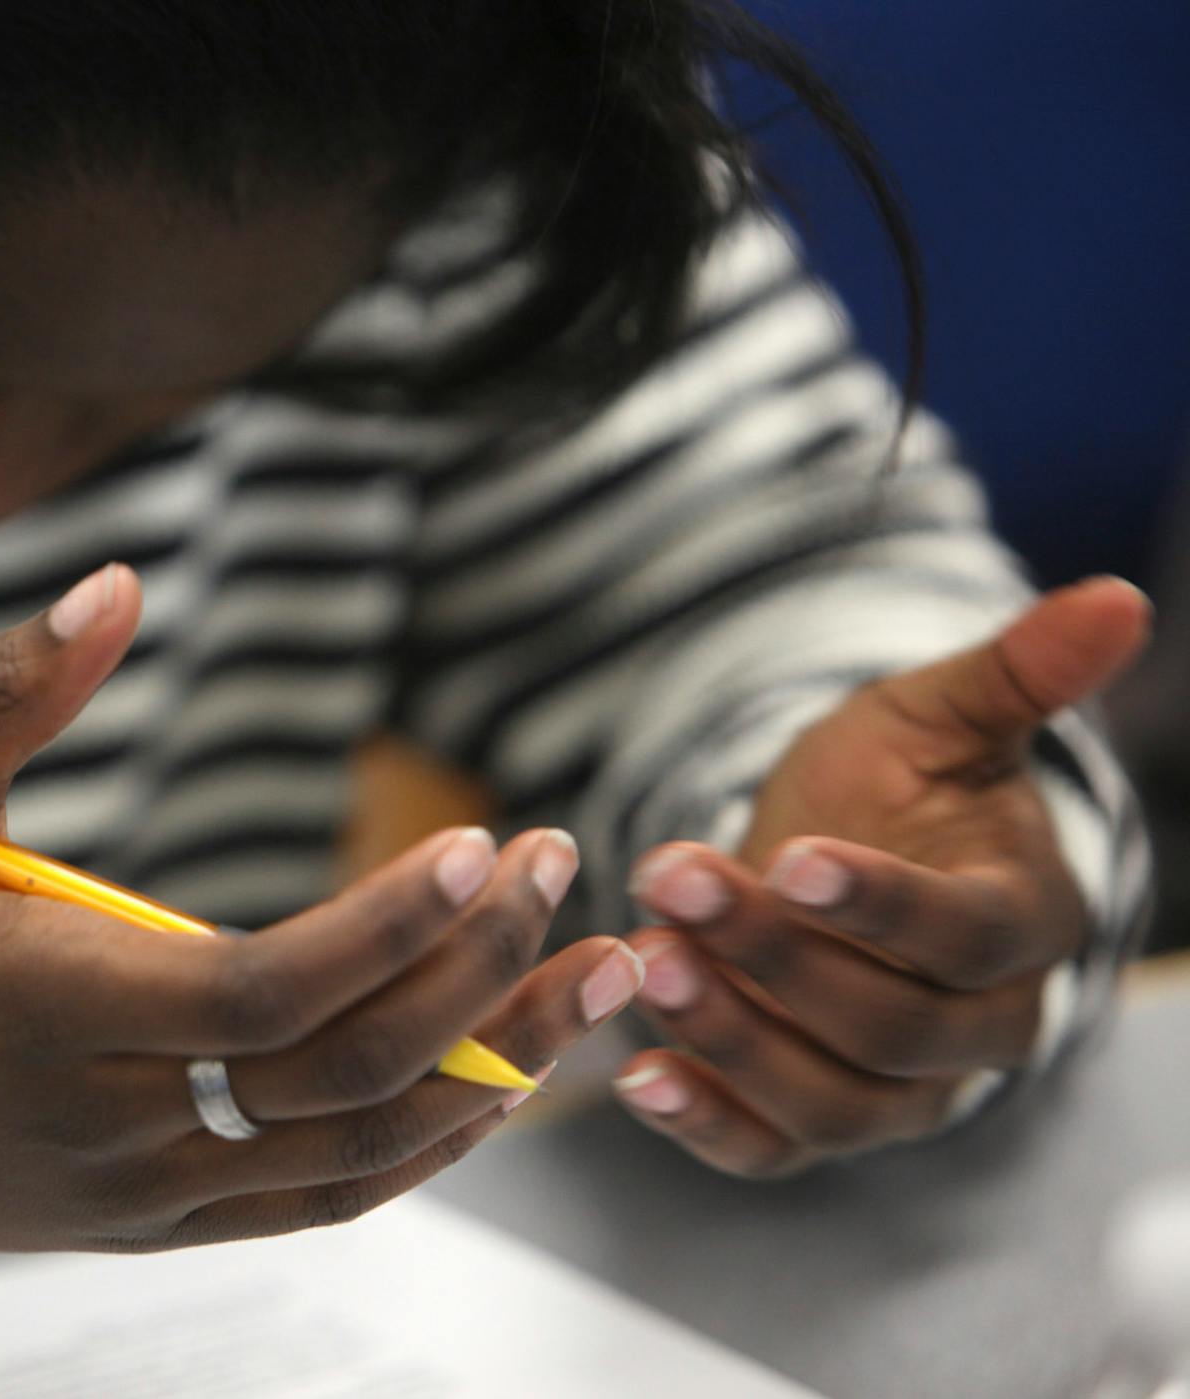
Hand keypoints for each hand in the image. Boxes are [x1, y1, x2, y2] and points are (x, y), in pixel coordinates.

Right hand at [0, 563, 644, 1250]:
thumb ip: (4, 693)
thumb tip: (117, 581)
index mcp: (39, 1005)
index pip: (262, 997)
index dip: (387, 931)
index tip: (483, 844)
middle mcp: (104, 1120)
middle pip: (344, 1077)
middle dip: (480, 975)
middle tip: (566, 870)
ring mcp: (137, 1191)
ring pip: (359, 1155)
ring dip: (497, 1067)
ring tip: (605, 978)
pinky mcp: (151, 1221)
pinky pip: (319, 1200)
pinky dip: (426, 1148)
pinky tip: (504, 1078)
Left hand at [613, 577, 1150, 1174]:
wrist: (828, 861)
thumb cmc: (890, 787)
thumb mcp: (935, 719)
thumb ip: (1013, 674)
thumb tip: (1117, 597)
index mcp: (1023, 923)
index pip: (964, 933)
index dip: (880, 903)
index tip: (788, 857)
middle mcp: (979, 1030)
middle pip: (886, 1024)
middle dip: (771, 956)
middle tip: (669, 881)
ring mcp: (903, 1093)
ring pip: (830, 1100)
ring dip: (730, 1038)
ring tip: (643, 963)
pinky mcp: (821, 1126)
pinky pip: (772, 1150)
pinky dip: (706, 1127)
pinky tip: (636, 1075)